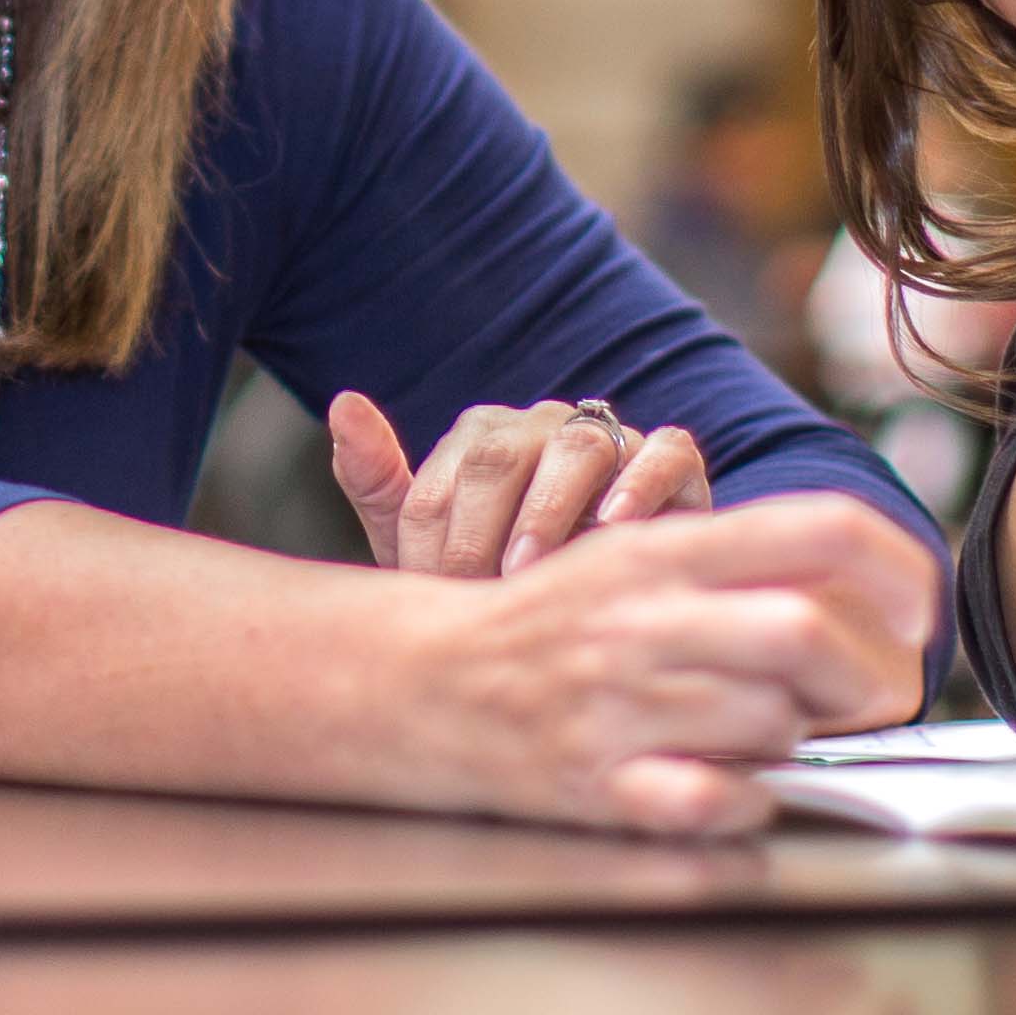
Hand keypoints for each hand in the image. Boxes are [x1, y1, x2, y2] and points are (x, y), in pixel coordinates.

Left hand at [329, 392, 711, 577]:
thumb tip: (343, 401)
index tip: (424, 600)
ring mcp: (608, 438)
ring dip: (548, 509)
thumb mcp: (433, 551)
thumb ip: (380, 482)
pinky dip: (640, 481)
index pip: (440, 480)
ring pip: (577, 446)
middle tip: (472, 593)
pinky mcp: (672, 461)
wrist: (603, 613)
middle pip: (499, 455)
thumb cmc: (508, 582)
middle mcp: (540, 427)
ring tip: (528, 567)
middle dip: (478, 529)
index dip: (427, 542)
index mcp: (479, 441)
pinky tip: (615, 527)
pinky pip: (664, 451)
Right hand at [413, 494, 941, 836]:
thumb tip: (869, 581)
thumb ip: (745, 558)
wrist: (421, 681)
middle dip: (865, 677)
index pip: (820, 530)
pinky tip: (733, 788)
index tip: (918, 612)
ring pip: (773, 722)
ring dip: (797, 738)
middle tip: (860, 697)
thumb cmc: (550, 621)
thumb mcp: (637, 557)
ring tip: (767, 732)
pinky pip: (716, 801)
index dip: (898, 570)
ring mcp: (619, 703)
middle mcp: (645, 619)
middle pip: (808, 632)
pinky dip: (748, 801)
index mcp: (665, 549)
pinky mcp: (597, 782)